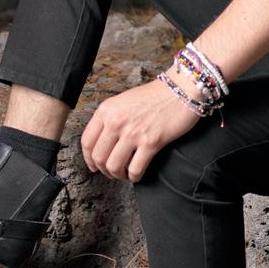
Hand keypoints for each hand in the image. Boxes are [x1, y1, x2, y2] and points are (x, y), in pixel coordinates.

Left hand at [81, 76, 199, 181]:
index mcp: (106, 110)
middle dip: (104, 170)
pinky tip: (137, 174)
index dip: (88, 159)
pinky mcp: (151, 142)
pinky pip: (135, 169)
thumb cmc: (155, 95)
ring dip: (118, 175)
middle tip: (112, 171)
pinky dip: (134, 177)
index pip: (87, 142)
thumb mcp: (123, 100)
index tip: (94, 165)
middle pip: (99, 157)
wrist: (181, 90)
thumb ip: (110, 118)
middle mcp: (116, 121)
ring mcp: (133, 132)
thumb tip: (102, 142)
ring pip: (114, 166)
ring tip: (125, 174)